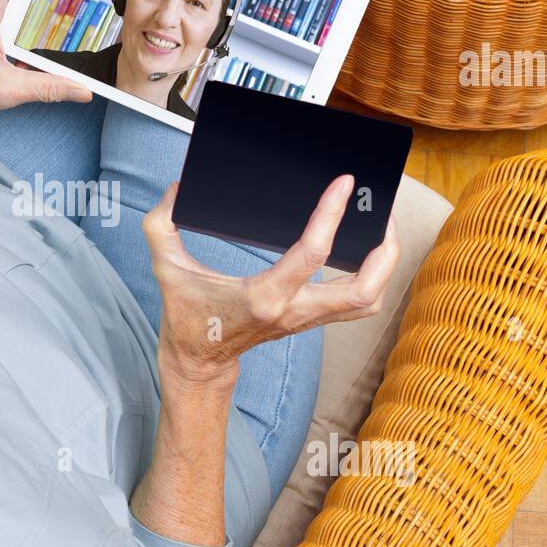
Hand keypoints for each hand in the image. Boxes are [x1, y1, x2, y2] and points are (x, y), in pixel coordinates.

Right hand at [142, 174, 399, 382]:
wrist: (199, 363)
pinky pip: (357, 304)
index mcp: (264, 297)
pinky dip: (372, 278)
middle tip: (381, 209)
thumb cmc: (187, 316)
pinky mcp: (310, 320)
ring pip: (369, 300)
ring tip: (382, 226)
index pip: (313, 253)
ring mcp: (306, 319)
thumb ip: (162, 225)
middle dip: (383, 247)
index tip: (344, 184)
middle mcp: (294, 311)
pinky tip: (366, 252)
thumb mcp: (167, 268)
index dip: (332, 215)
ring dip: (385, 265)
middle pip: (364, 289)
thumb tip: (178, 188)